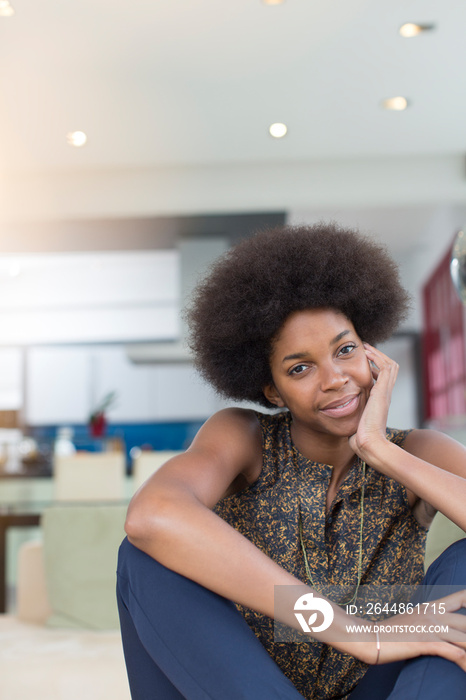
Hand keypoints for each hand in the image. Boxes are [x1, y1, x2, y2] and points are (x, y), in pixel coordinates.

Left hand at [348, 343, 397, 460]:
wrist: (370, 443)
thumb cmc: (361, 438)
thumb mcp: (357, 423)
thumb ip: (354, 418)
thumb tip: (344, 420)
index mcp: (380, 401)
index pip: (383, 379)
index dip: (376, 368)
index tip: (364, 362)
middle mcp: (385, 395)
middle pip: (390, 370)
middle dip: (379, 358)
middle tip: (366, 350)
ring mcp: (385, 392)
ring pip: (390, 366)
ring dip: (378, 354)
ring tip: (366, 347)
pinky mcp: (382, 391)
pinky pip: (385, 367)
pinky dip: (377, 357)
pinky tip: (366, 353)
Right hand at [369, 590, 465, 669]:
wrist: (369, 636)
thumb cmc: (391, 633)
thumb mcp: (414, 621)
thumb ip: (431, 621)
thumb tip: (445, 629)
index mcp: (431, 606)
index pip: (461, 597)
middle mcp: (433, 613)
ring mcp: (429, 627)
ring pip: (463, 637)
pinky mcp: (424, 641)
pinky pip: (451, 651)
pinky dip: (462, 660)